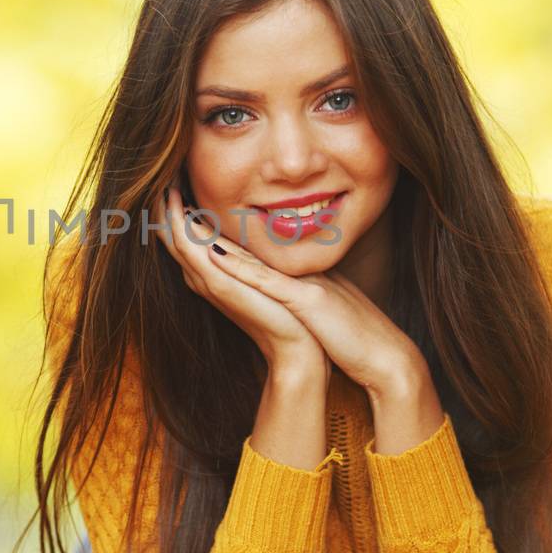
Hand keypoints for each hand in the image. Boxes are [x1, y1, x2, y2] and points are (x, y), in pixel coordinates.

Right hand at [152, 186, 323, 372]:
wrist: (294, 346)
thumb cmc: (284, 310)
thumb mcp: (260, 273)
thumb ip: (247, 253)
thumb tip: (249, 224)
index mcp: (208, 272)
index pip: (180, 233)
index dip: (173, 205)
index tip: (174, 173)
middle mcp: (200, 275)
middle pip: (168, 233)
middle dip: (162, 202)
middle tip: (160, 169)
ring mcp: (206, 279)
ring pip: (172, 237)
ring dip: (164, 208)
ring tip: (161, 178)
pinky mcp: (218, 283)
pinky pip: (189, 248)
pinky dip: (179, 224)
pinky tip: (176, 203)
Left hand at [198, 227, 426, 406]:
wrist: (383, 355)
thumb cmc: (350, 335)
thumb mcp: (315, 306)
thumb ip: (294, 291)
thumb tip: (273, 283)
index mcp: (290, 273)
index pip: (244, 248)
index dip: (212, 232)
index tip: (182, 215)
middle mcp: (292, 270)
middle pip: (238, 243)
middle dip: (200, 224)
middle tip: (169, 197)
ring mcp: (299, 282)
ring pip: (248, 254)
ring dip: (213, 236)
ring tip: (180, 212)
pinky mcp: (307, 299)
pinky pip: (269, 282)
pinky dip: (242, 269)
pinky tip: (216, 255)